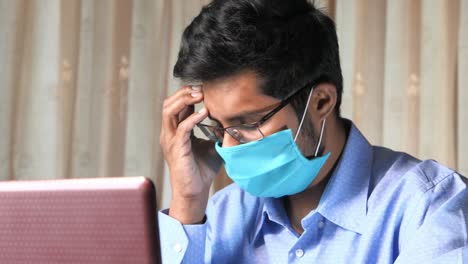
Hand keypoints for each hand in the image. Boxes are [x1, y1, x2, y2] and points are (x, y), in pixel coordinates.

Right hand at [160, 85, 221, 223]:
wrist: (195, 191)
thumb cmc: (202, 169)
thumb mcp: (211, 145)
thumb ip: (215, 131)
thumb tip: (230, 118)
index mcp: (175, 131)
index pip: (176, 105)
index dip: (187, 94)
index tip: (204, 88)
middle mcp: (169, 133)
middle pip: (169, 104)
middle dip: (184, 92)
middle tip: (201, 88)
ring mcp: (170, 140)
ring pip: (169, 111)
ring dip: (185, 100)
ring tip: (200, 95)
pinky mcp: (177, 149)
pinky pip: (182, 128)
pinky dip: (193, 117)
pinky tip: (205, 112)